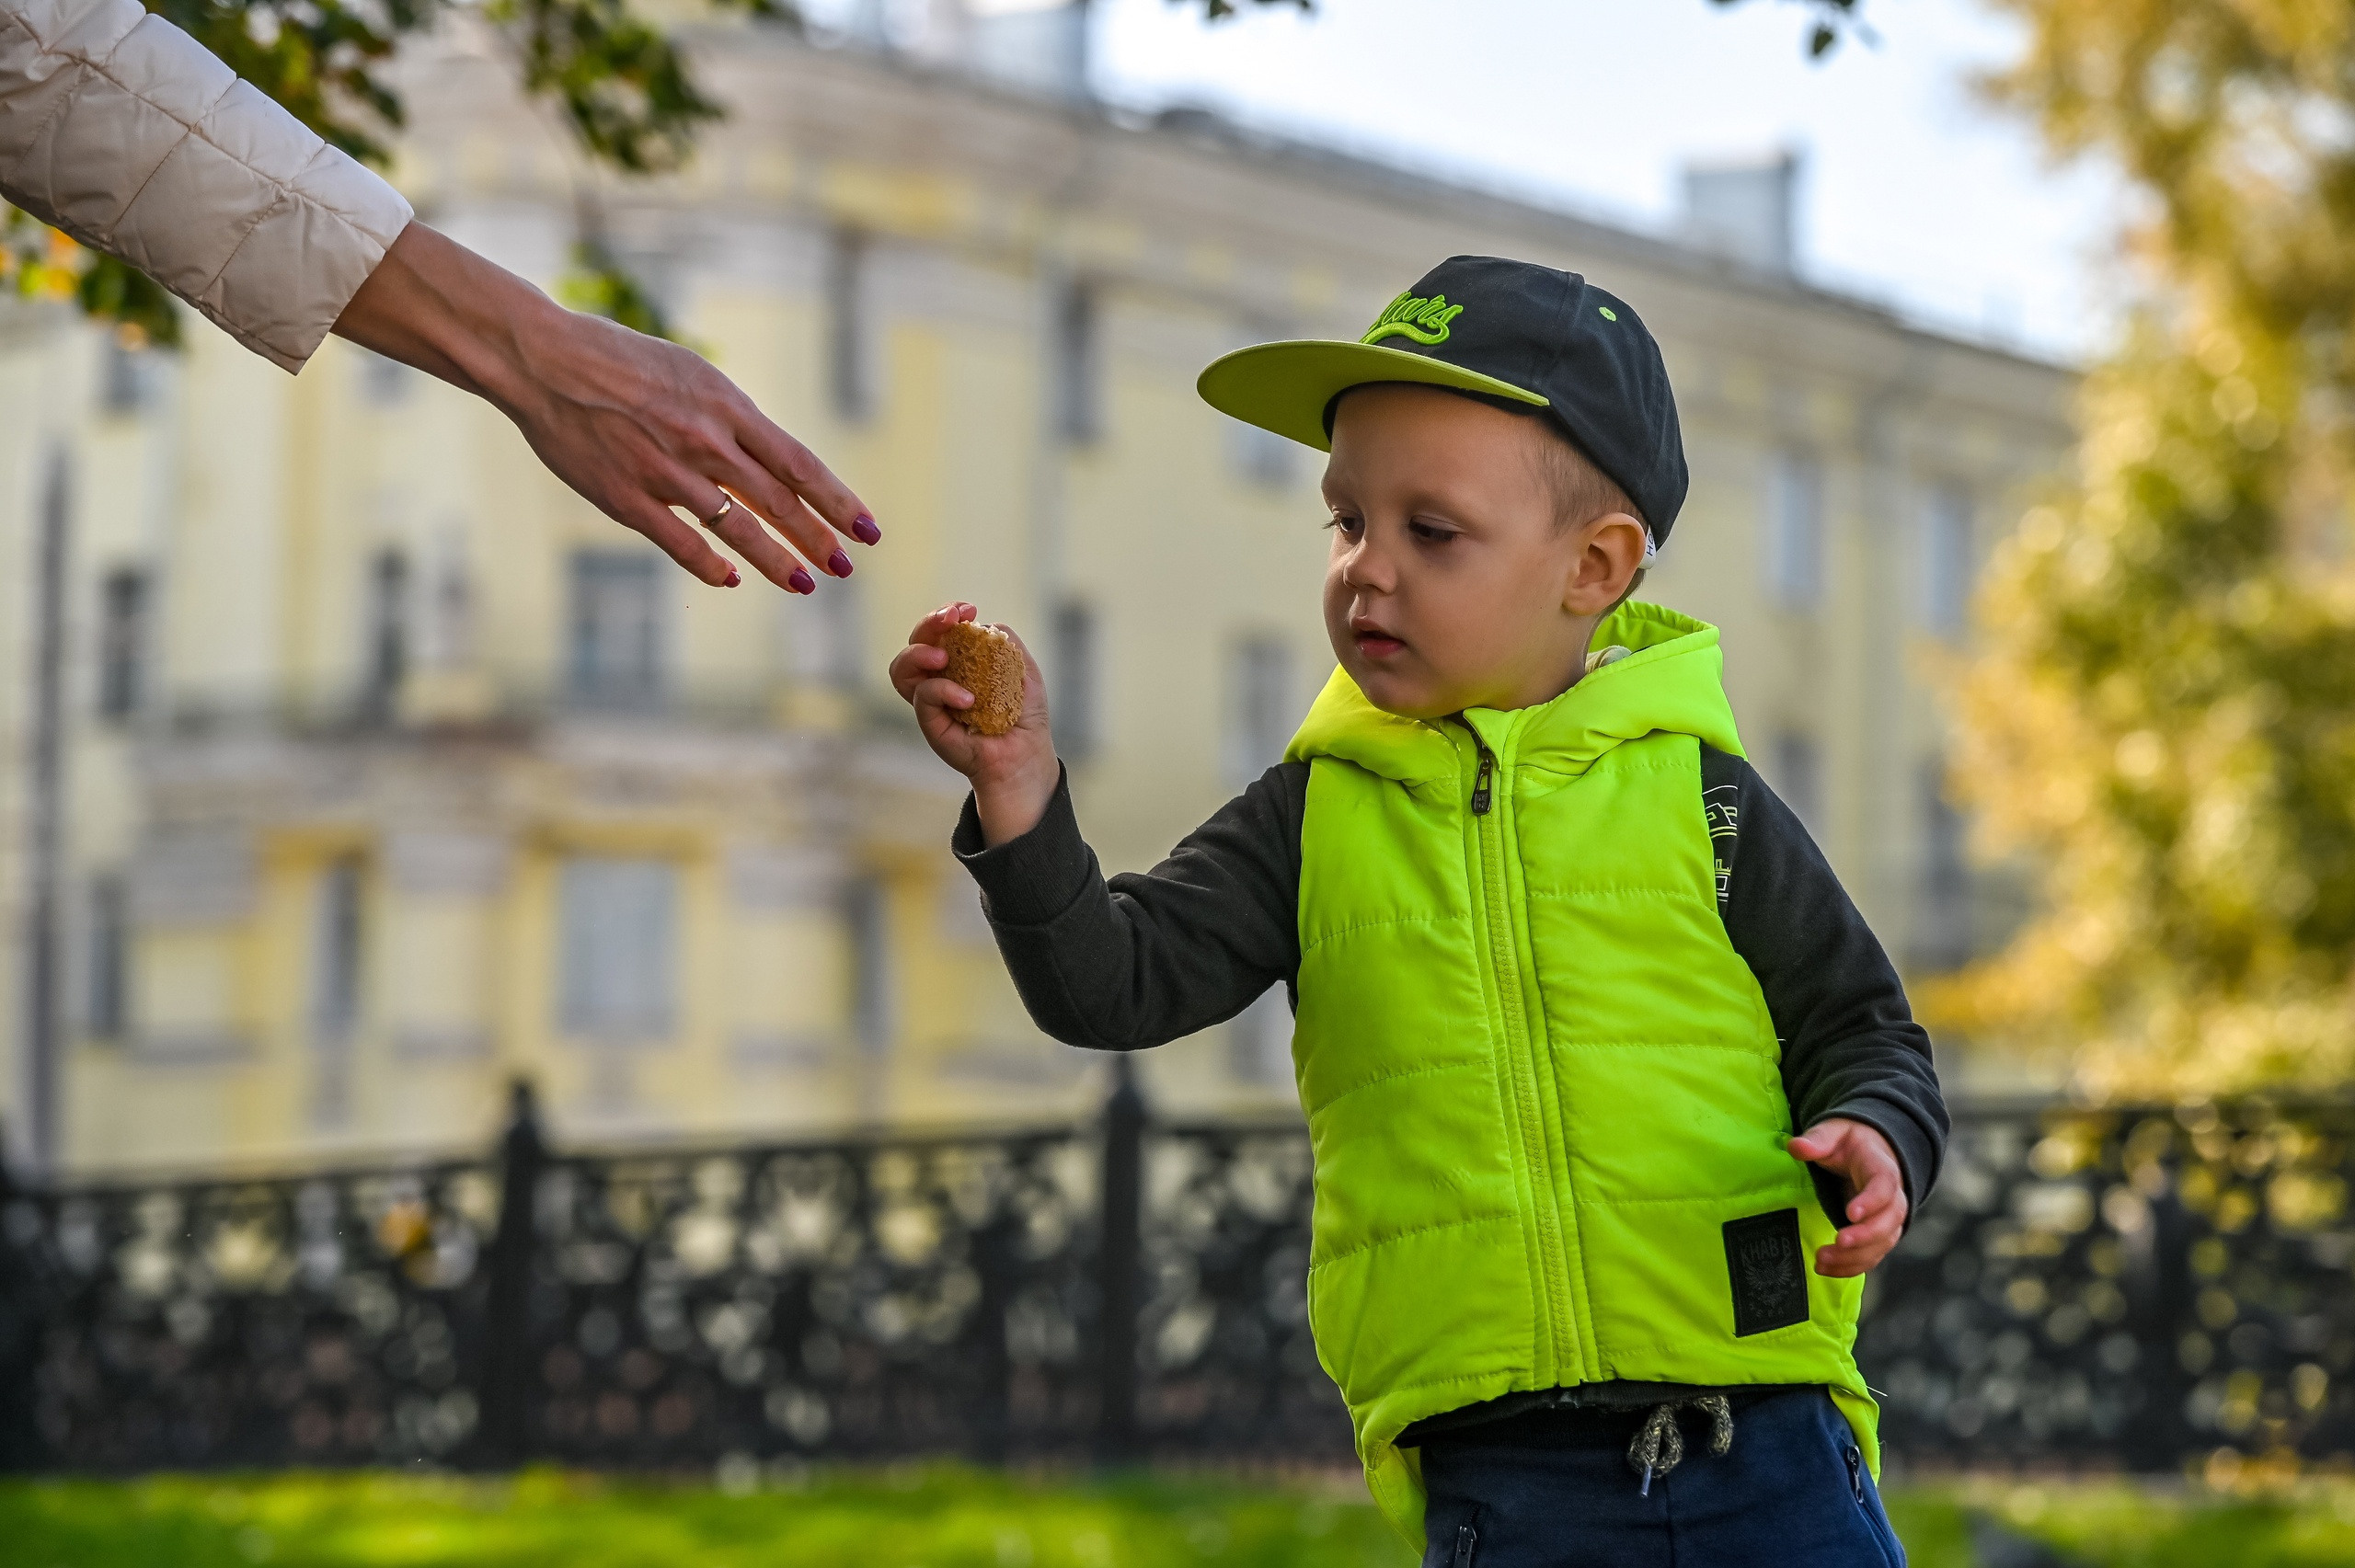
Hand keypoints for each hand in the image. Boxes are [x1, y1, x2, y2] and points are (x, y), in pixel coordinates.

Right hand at [332, 222, 876, 591]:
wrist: (546, 361)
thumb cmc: (622, 363)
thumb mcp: (692, 375)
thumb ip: (732, 419)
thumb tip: (771, 459)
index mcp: (726, 406)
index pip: (799, 463)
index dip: (838, 501)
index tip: (867, 530)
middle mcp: (705, 440)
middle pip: (778, 500)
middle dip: (817, 538)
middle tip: (844, 567)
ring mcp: (666, 472)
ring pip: (737, 527)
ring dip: (775, 560)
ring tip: (805, 585)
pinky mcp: (628, 498)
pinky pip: (680, 541)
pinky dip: (710, 565)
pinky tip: (731, 581)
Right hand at [890, 603, 1060, 845]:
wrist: (1026, 754)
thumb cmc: (1024, 714)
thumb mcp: (1022, 669)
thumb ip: (1005, 642)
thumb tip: (983, 626)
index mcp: (957, 664)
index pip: (938, 633)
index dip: (945, 616)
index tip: (967, 609)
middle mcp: (937, 680)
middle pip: (914, 644)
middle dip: (928, 624)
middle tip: (951, 619)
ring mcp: (931, 703)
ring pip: (901, 669)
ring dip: (919, 653)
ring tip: (944, 656)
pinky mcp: (931, 724)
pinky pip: (922, 697)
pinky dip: (942, 689)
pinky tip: (969, 697)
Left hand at [1787, 1118, 1908, 1277]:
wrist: (1867, 1153)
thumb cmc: (1847, 1143)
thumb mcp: (1833, 1133)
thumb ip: (1817, 1140)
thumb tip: (1796, 1147)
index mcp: (1882, 1168)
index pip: (1885, 1186)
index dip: (1871, 1201)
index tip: (1851, 1213)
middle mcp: (1892, 1197)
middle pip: (1889, 1221)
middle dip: (1865, 1235)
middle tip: (1839, 1242)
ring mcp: (1888, 1219)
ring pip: (1881, 1244)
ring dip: (1854, 1256)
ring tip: (1822, 1260)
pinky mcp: (1878, 1236)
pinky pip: (1871, 1256)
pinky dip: (1851, 1266)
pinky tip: (1825, 1269)